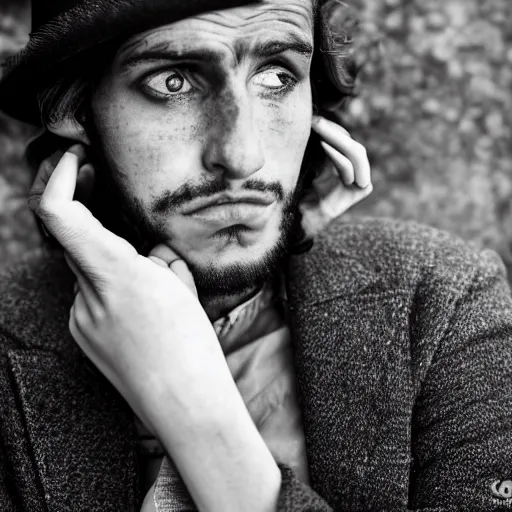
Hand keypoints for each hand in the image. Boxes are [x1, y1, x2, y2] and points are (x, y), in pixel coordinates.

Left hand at [29, 145, 234, 438]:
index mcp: (117, 275)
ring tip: (158, 286)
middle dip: (86, 208)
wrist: (185, 406)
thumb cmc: (193, 348)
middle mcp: (87, 294)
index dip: (57, 177)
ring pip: (90, 268)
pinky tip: (145, 313)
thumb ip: (160, 261)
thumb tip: (151, 254)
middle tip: (92, 176)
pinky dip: (114, 290)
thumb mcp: (184, 289)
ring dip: (116, 262)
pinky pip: (92, 296)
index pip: (59, 214)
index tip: (74, 158)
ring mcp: (79, 318)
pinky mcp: (82, 334)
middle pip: (75, 236)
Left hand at [300, 115, 372, 237]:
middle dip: (334, 130)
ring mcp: (357, 184)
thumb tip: (306, 122)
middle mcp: (351, 174)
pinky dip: (340, 158)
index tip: (312, 118)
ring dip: (338, 138)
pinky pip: (352, 172)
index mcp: (340, 166)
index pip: (343, 140)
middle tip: (315, 120)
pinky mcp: (358, 194)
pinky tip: (324, 146)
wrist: (294, 225)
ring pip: (357, 154)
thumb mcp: (302, 168)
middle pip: (351, 144)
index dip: (331, 128)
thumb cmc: (294, 197)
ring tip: (319, 128)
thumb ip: (309, 151)